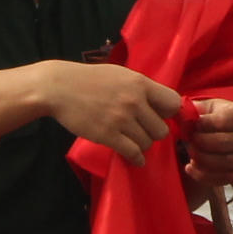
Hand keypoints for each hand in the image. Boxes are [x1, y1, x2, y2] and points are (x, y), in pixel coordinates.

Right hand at [36, 61, 181, 164]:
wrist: (59, 88)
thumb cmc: (90, 80)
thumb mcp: (120, 75)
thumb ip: (141, 88)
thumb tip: (162, 103)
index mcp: (139, 83)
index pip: (173, 103)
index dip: (169, 113)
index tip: (161, 117)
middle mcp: (134, 101)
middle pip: (162, 129)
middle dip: (153, 133)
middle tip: (142, 131)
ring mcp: (120, 119)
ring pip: (147, 143)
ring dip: (142, 145)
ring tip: (132, 140)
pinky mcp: (107, 135)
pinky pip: (132, 152)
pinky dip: (136, 158)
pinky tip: (135, 158)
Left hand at [185, 97, 232, 190]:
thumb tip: (197, 108)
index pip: (226, 119)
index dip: (203, 123)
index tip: (190, 123)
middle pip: (222, 142)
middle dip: (199, 142)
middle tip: (187, 140)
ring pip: (226, 161)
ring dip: (202, 160)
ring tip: (190, 155)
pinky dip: (211, 175)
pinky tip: (197, 171)